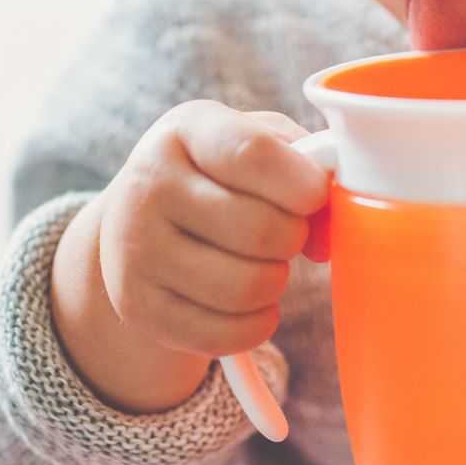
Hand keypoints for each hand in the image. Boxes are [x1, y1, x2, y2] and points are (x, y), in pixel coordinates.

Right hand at [95, 101, 329, 363]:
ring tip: (264, 265)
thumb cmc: (219, 177)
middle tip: (285, 233)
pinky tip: (249, 303)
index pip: (254, 155)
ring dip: (275, 282)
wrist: (136, 221)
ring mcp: (137, 250)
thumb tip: (329, 231)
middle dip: (293, 238)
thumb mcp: (255, 145)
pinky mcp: (139, 306)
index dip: (303, 184)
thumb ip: (306, 166)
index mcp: (187, 131)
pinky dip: (255, 323)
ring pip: (247, 287)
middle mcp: (149, 185)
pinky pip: (226, 333)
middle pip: (260, 230)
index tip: (315, 196)